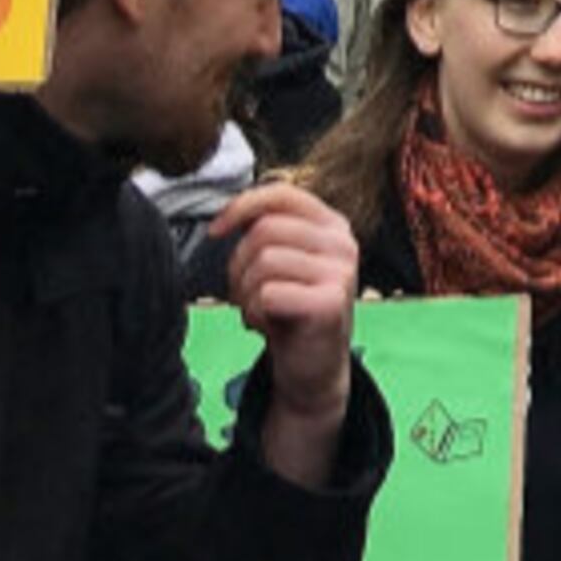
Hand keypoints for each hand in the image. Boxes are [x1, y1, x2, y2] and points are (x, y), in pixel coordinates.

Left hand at [213, 184, 360, 419]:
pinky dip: (255, 313)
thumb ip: (268, 230)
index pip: (281, 195)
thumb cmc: (291, 309)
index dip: (241, 207)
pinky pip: (268, 293)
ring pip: (264, 261)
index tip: (217, 231)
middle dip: (239, 264)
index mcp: (333, 225)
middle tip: (247, 292)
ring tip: (259, 309)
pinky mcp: (331, 303)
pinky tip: (267, 326)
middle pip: (265, 230)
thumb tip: (226, 217)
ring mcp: (341, 273)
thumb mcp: (284, 260)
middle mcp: (343, 244)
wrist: (313, 365)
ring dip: (246, 292)